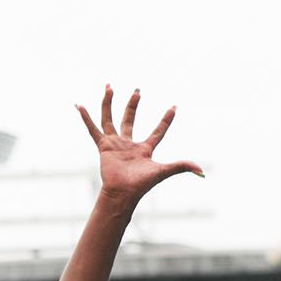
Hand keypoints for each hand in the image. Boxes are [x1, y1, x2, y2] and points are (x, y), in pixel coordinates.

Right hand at [73, 86, 200, 202]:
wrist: (122, 193)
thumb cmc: (141, 185)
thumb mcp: (164, 171)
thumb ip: (181, 166)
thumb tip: (201, 170)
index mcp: (144, 149)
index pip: (158, 131)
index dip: (166, 120)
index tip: (174, 107)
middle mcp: (128, 144)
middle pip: (130, 119)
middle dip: (133, 104)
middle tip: (137, 91)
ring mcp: (114, 144)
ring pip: (110, 118)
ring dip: (109, 103)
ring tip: (109, 87)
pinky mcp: (103, 146)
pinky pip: (93, 129)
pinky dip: (86, 118)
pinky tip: (79, 106)